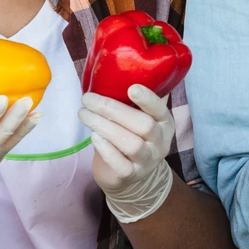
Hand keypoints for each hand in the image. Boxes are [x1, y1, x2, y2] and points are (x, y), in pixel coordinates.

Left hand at [80, 84, 177, 222]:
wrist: (128, 175)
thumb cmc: (129, 137)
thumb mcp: (136, 119)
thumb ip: (131, 102)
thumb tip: (111, 72)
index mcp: (164, 123)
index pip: (160, 109)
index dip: (148, 99)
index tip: (131, 87)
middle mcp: (160, 142)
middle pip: (143, 125)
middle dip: (113, 109)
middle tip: (88, 99)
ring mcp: (147, 161)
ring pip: (131, 144)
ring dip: (105, 127)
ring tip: (84, 115)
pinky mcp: (131, 175)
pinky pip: (121, 164)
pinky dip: (106, 149)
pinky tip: (94, 137)